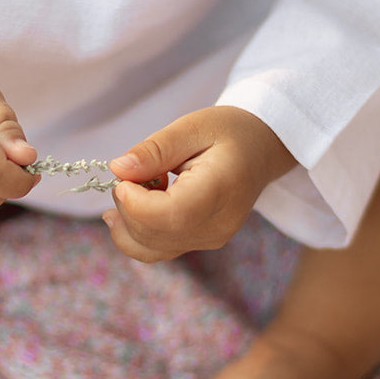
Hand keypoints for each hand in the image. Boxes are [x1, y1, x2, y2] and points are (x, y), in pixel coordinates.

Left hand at [104, 106, 295, 263]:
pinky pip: (157, 251)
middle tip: (132, 172)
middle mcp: (217, 225)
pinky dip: (134, 234)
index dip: (135, 202)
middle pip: (155, 234)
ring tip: (132, 188)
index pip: (170, 215)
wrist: (260, 150)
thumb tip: (119, 169)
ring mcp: (210, 240)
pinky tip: (125, 211)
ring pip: (150, 248)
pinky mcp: (200, 244)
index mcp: (221, 190)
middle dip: (127, 206)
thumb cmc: (229, 133)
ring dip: (127, 220)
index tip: (125, 176)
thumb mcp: (192, 127)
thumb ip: (154, 150)